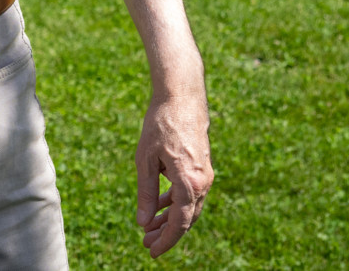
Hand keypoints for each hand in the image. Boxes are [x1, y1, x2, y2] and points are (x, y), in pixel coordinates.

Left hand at [135, 85, 212, 255]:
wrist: (182, 96)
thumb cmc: (160, 124)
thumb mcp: (145, 160)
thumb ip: (146, 193)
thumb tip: (144, 222)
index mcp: (189, 182)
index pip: (180, 223)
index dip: (166, 241)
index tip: (151, 252)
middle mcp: (202, 182)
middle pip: (186, 219)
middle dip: (166, 233)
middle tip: (145, 243)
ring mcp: (204, 175)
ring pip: (188, 207)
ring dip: (170, 219)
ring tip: (149, 228)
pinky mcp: (201, 167)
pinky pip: (189, 193)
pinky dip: (175, 203)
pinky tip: (159, 207)